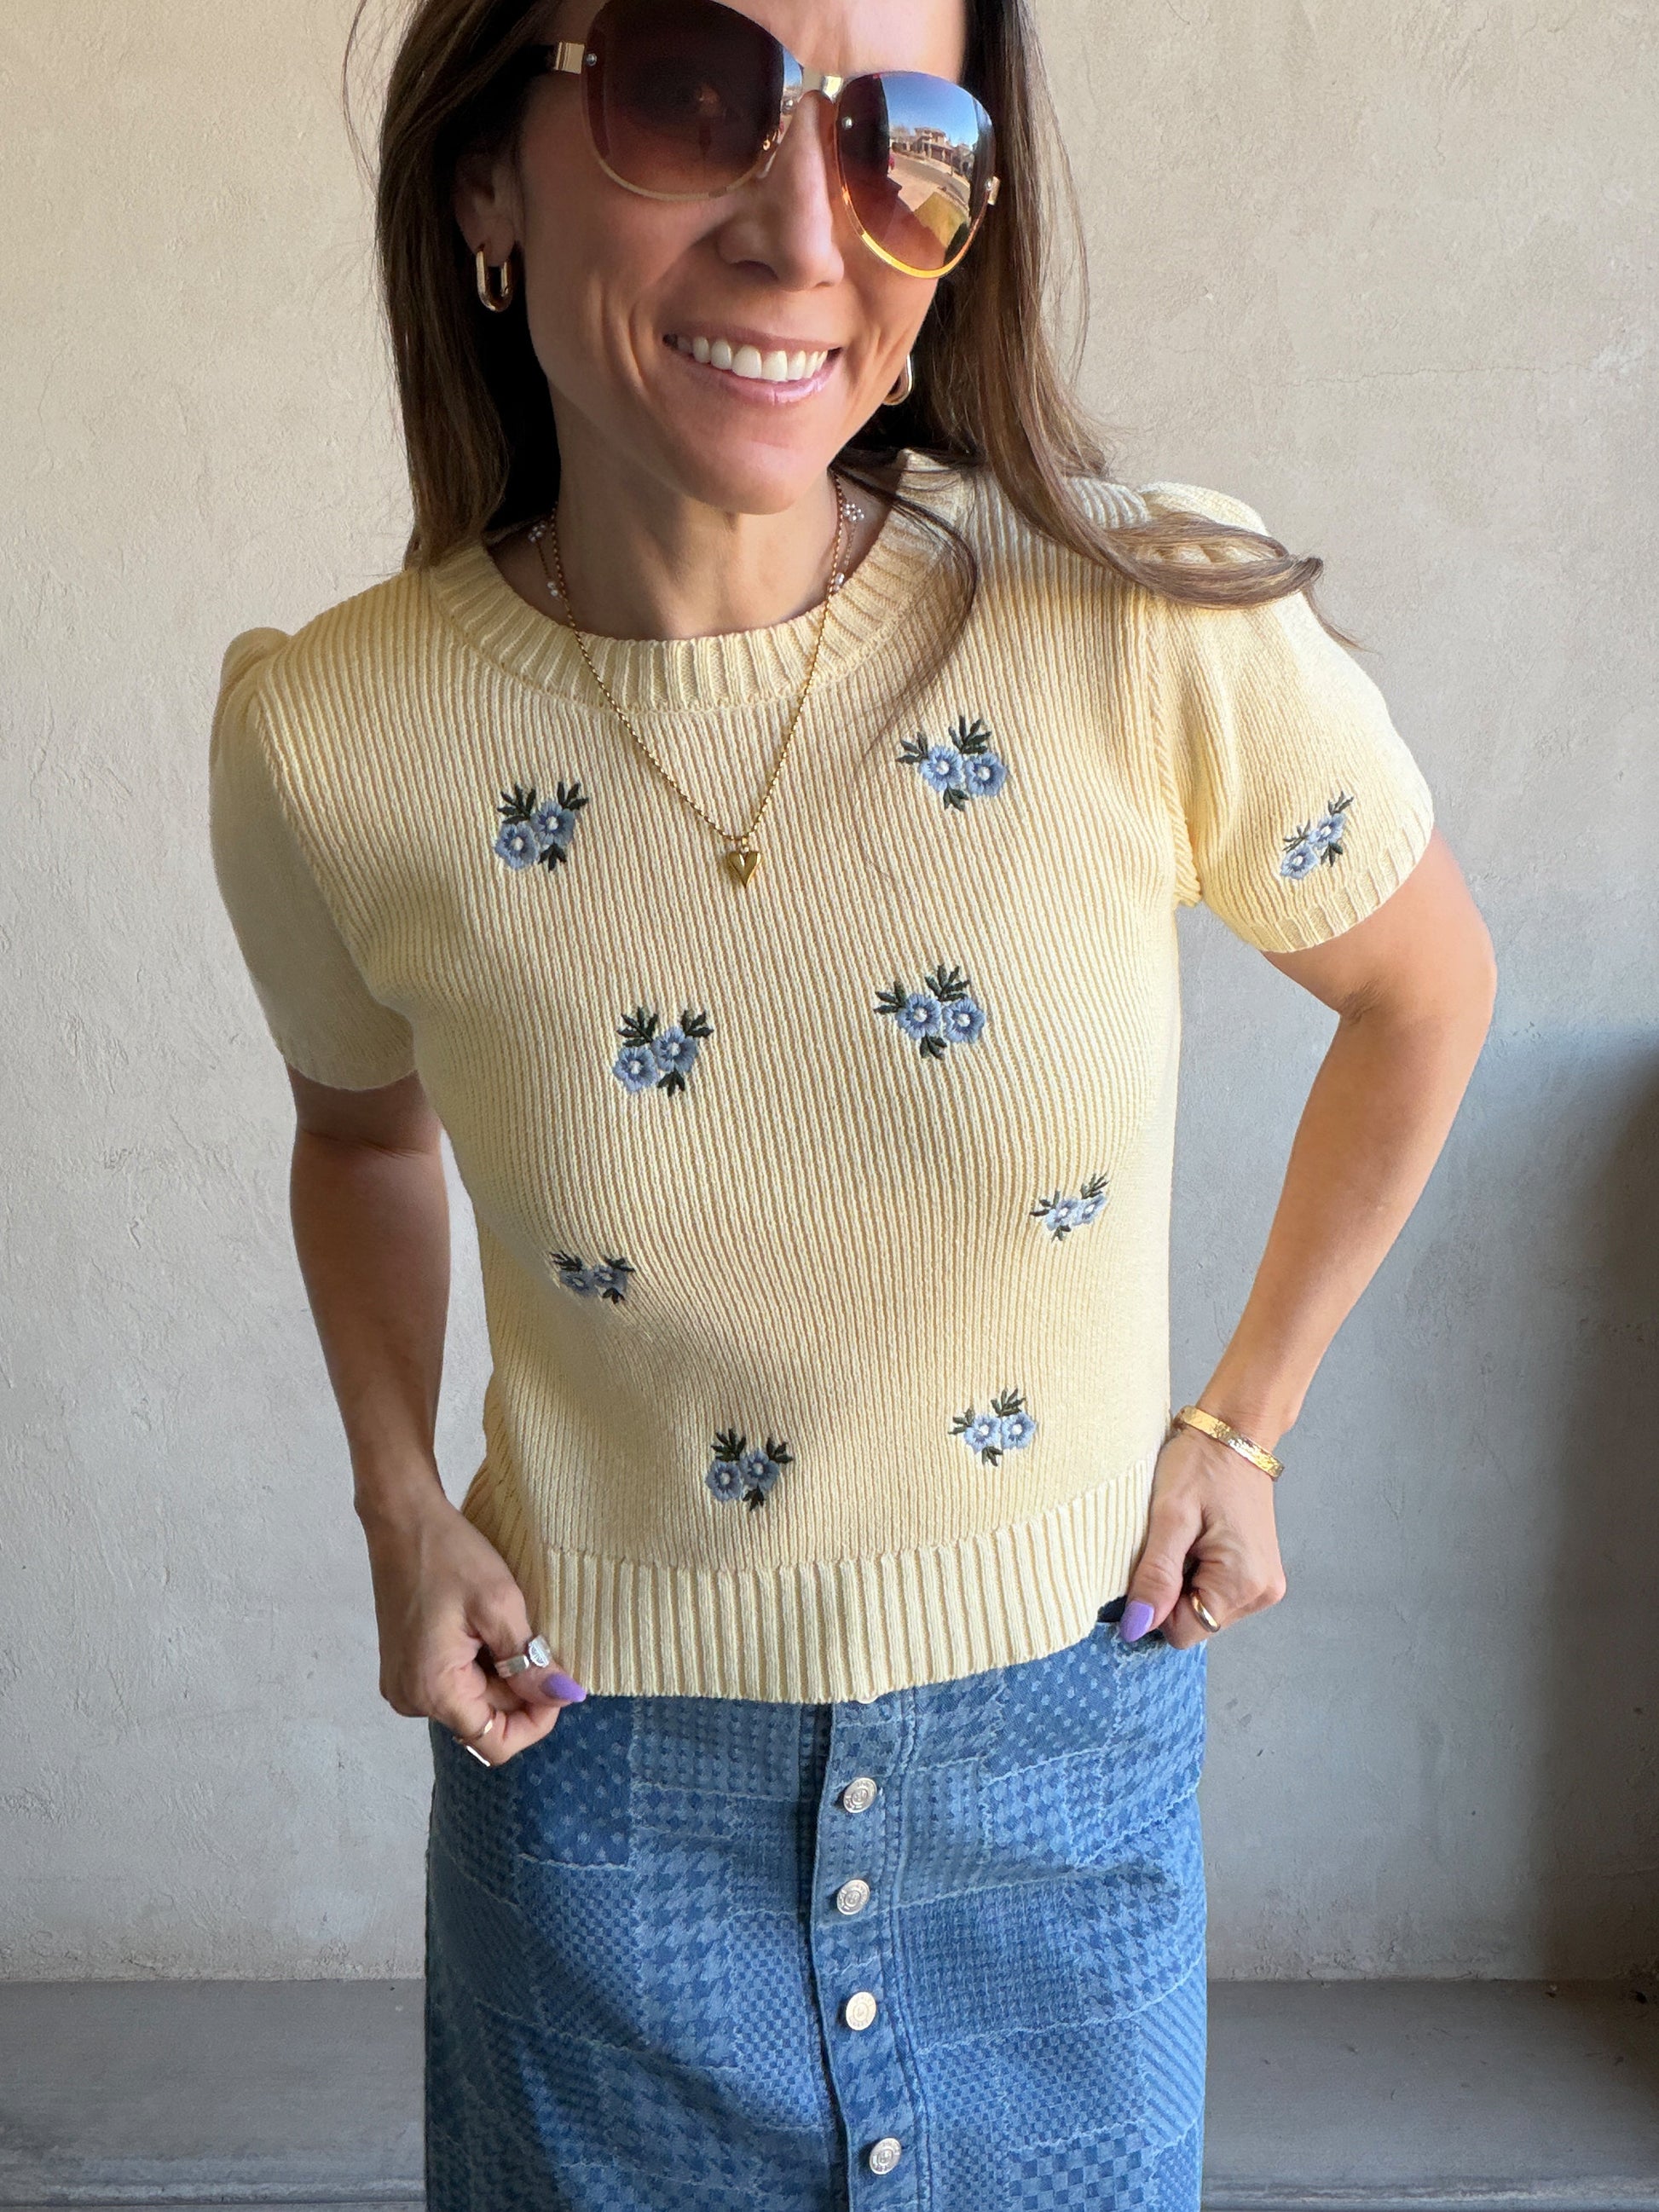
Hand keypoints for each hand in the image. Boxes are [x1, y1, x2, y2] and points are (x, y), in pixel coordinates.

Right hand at [358, 1485, 583, 1762]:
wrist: (402, 1519)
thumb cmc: (449, 1554)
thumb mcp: (500, 1604)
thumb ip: (530, 1662)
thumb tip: (565, 1698)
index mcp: (433, 1691)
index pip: (495, 1742)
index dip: (536, 1721)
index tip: (556, 1679)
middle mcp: (411, 1700)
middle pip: (485, 1722)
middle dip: (519, 1690)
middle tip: (532, 1637)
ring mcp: (404, 1685)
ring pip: (472, 1703)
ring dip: (501, 1676)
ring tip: (503, 1627)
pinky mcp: (406, 1668)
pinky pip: (454, 1685)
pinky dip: (480, 1666)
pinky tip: (484, 1629)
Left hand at [1119, 1426, 1286, 1649]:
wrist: (1234, 1432)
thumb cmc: (1201, 1464)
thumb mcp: (1169, 1517)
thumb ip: (1155, 1576)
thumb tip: (1138, 1627)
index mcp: (1242, 1583)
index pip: (1182, 1632)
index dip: (1156, 1604)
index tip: (1154, 1560)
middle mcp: (1261, 1592)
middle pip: (1194, 1622)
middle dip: (1171, 1589)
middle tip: (1172, 1541)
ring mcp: (1263, 1583)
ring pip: (1202, 1607)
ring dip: (1184, 1580)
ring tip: (1186, 1536)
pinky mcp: (1257, 1572)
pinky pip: (1215, 1591)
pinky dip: (1197, 1571)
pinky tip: (1197, 1539)